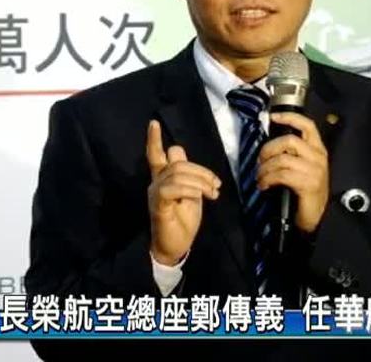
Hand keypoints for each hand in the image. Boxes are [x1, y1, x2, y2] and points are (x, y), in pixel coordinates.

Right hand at [146, 119, 220, 265]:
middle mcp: (156, 182)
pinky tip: (200, 196)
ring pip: (177, 173)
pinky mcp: (158, 204)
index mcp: (164, 179)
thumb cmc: (183, 221)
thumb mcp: (191, 194)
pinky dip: (189, 189)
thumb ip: (187, 175)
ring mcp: (156, 193)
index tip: (153, 123)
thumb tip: (177, 151)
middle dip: (201, 170)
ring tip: (212, 193)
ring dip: (199, 181)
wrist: (174, 247)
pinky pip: (172, 188)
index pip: (156, 155)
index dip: (154, 140)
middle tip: (216, 185)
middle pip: (177, 162)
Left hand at [257, 112, 329, 233]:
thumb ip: (292, 153)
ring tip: (261, 177)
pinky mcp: (309, 184)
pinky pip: (282, 175)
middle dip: (268, 149)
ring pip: (282, 159)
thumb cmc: (305, 191)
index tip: (273, 117)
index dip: (290, 117)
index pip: (307, 125)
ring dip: (265, 168)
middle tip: (260, 160)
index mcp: (318, 150)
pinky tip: (264, 184)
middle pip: (289, 141)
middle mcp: (318, 157)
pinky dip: (268, 179)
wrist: (314, 215)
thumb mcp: (302, 167)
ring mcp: (315, 171)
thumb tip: (271, 144)